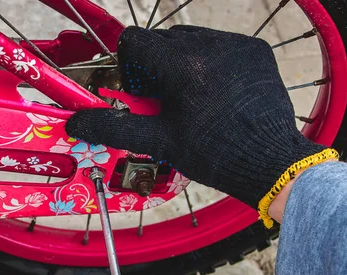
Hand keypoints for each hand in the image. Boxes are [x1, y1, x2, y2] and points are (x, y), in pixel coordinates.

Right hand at [66, 26, 334, 226]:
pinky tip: (219, 93)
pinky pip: (220, 44)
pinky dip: (211, 62)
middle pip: (162, 39)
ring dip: (183, 62)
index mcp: (181, 65)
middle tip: (169, 102)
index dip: (131, 67)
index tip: (143, 93)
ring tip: (195, 98)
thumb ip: (114, 127)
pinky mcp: (255, 49)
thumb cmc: (215, 155)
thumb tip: (77, 123)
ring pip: (190, 39)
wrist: (270, 163)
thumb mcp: (160, 142)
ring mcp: (236, 44)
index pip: (134, 40)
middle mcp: (209, 45)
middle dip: (156, 67)